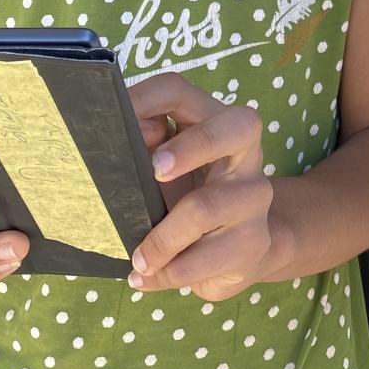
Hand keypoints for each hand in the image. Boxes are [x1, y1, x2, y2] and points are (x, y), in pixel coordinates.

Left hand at [127, 73, 274, 300]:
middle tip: (154, 172)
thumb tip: (123, 135)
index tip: (114, 120)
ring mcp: (254, 197)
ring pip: (205, 207)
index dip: (145, 99)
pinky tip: (146, 278)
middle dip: (190, 147)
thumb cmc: (193, 200)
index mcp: (212, 122)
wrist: (244, 250)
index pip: (179, 90)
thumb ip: (146, 150)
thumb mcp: (168, 172)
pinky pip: (203, 259)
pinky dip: (168, 273)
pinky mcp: (254, 242)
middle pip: (233, 127)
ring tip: (137, 260)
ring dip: (160, 239)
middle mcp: (245, 152)